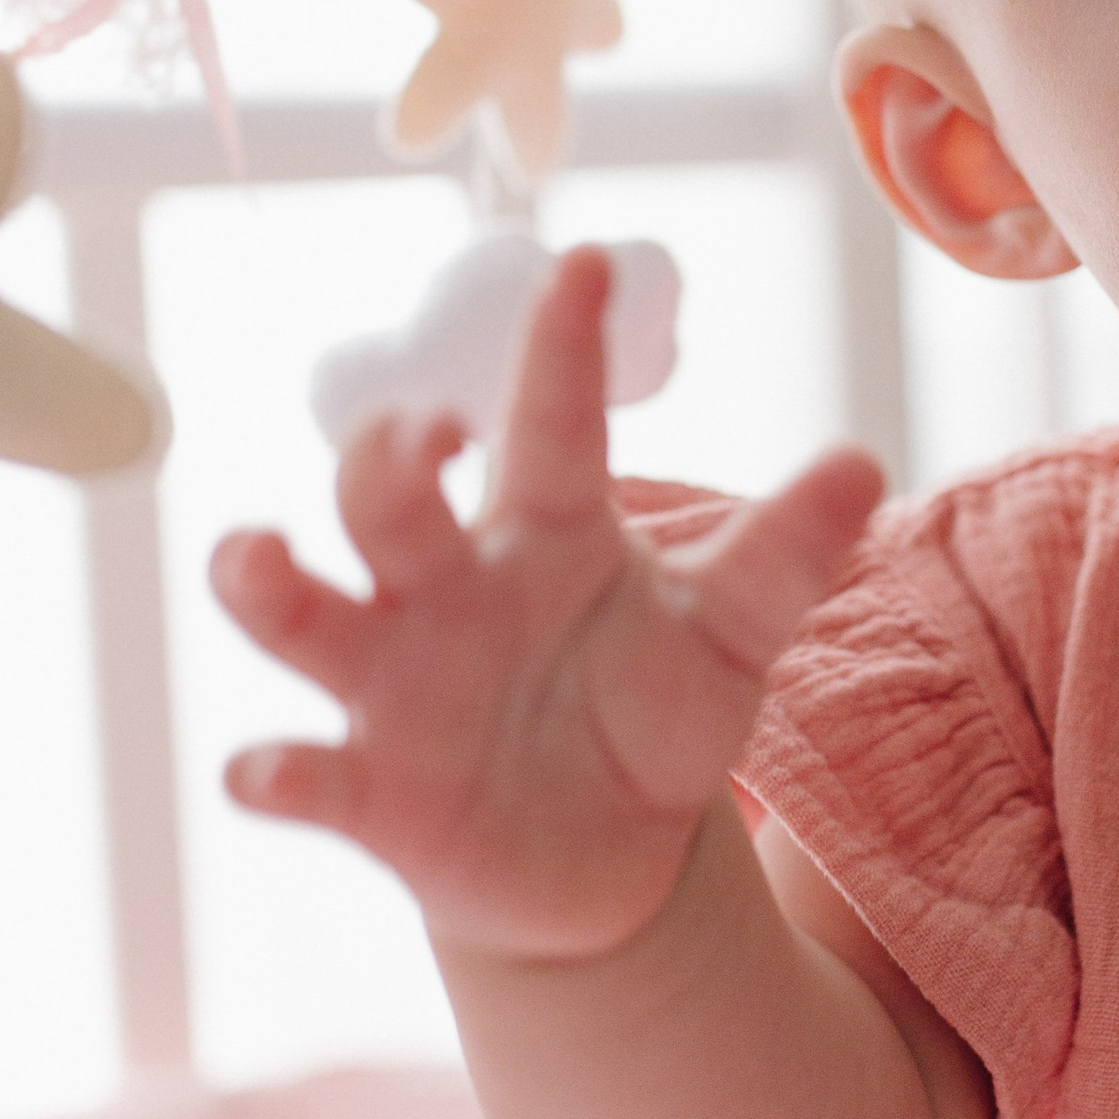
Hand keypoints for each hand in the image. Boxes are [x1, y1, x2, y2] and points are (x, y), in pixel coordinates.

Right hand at [208, 244, 882, 963]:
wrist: (608, 856)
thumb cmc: (651, 708)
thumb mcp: (730, 634)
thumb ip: (782, 555)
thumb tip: (862, 464)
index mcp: (544, 530)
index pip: (551, 424)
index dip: (564, 347)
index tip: (584, 262)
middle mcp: (445, 588)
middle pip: (387, 499)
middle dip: (386, 457)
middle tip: (429, 435)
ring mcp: (391, 683)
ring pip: (297, 612)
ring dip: (262, 581)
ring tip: (256, 555)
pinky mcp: (369, 790)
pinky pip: (304, 771)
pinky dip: (275, 772)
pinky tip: (262, 773)